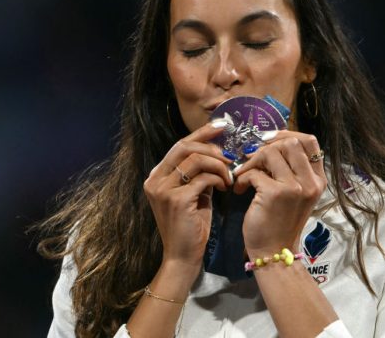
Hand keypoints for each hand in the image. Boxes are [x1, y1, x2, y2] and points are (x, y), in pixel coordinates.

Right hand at [143, 121, 233, 269]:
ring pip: (196, 160)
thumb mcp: (193, 195)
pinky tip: (224, 187)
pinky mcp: (176, 200)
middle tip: (229, 156)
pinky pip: (203, 178)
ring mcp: (163, 189)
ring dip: (218, 165)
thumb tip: (217, 153)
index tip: (221, 126)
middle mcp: (155, 180)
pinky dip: (218, 179)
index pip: (179, 145)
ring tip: (229, 176)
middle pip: (184, 147)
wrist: (183, 256)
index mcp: (157, 176)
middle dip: (211, 147)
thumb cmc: (191, 227)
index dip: (201, 134)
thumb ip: (198, 174)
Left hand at [233, 132, 327, 255]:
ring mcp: (295, 188)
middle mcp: (311, 182)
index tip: (268, 141)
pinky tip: (241, 189)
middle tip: (253, 160)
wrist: (273, 251)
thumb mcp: (295, 193)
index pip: (310, 141)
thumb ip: (291, 169)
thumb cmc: (280, 221)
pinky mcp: (276, 194)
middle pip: (290, 142)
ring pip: (271, 152)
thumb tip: (270, 142)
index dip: (287, 134)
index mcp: (318, 180)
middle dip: (267, 146)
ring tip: (245, 175)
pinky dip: (243, 177)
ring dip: (252, 161)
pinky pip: (254, 171)